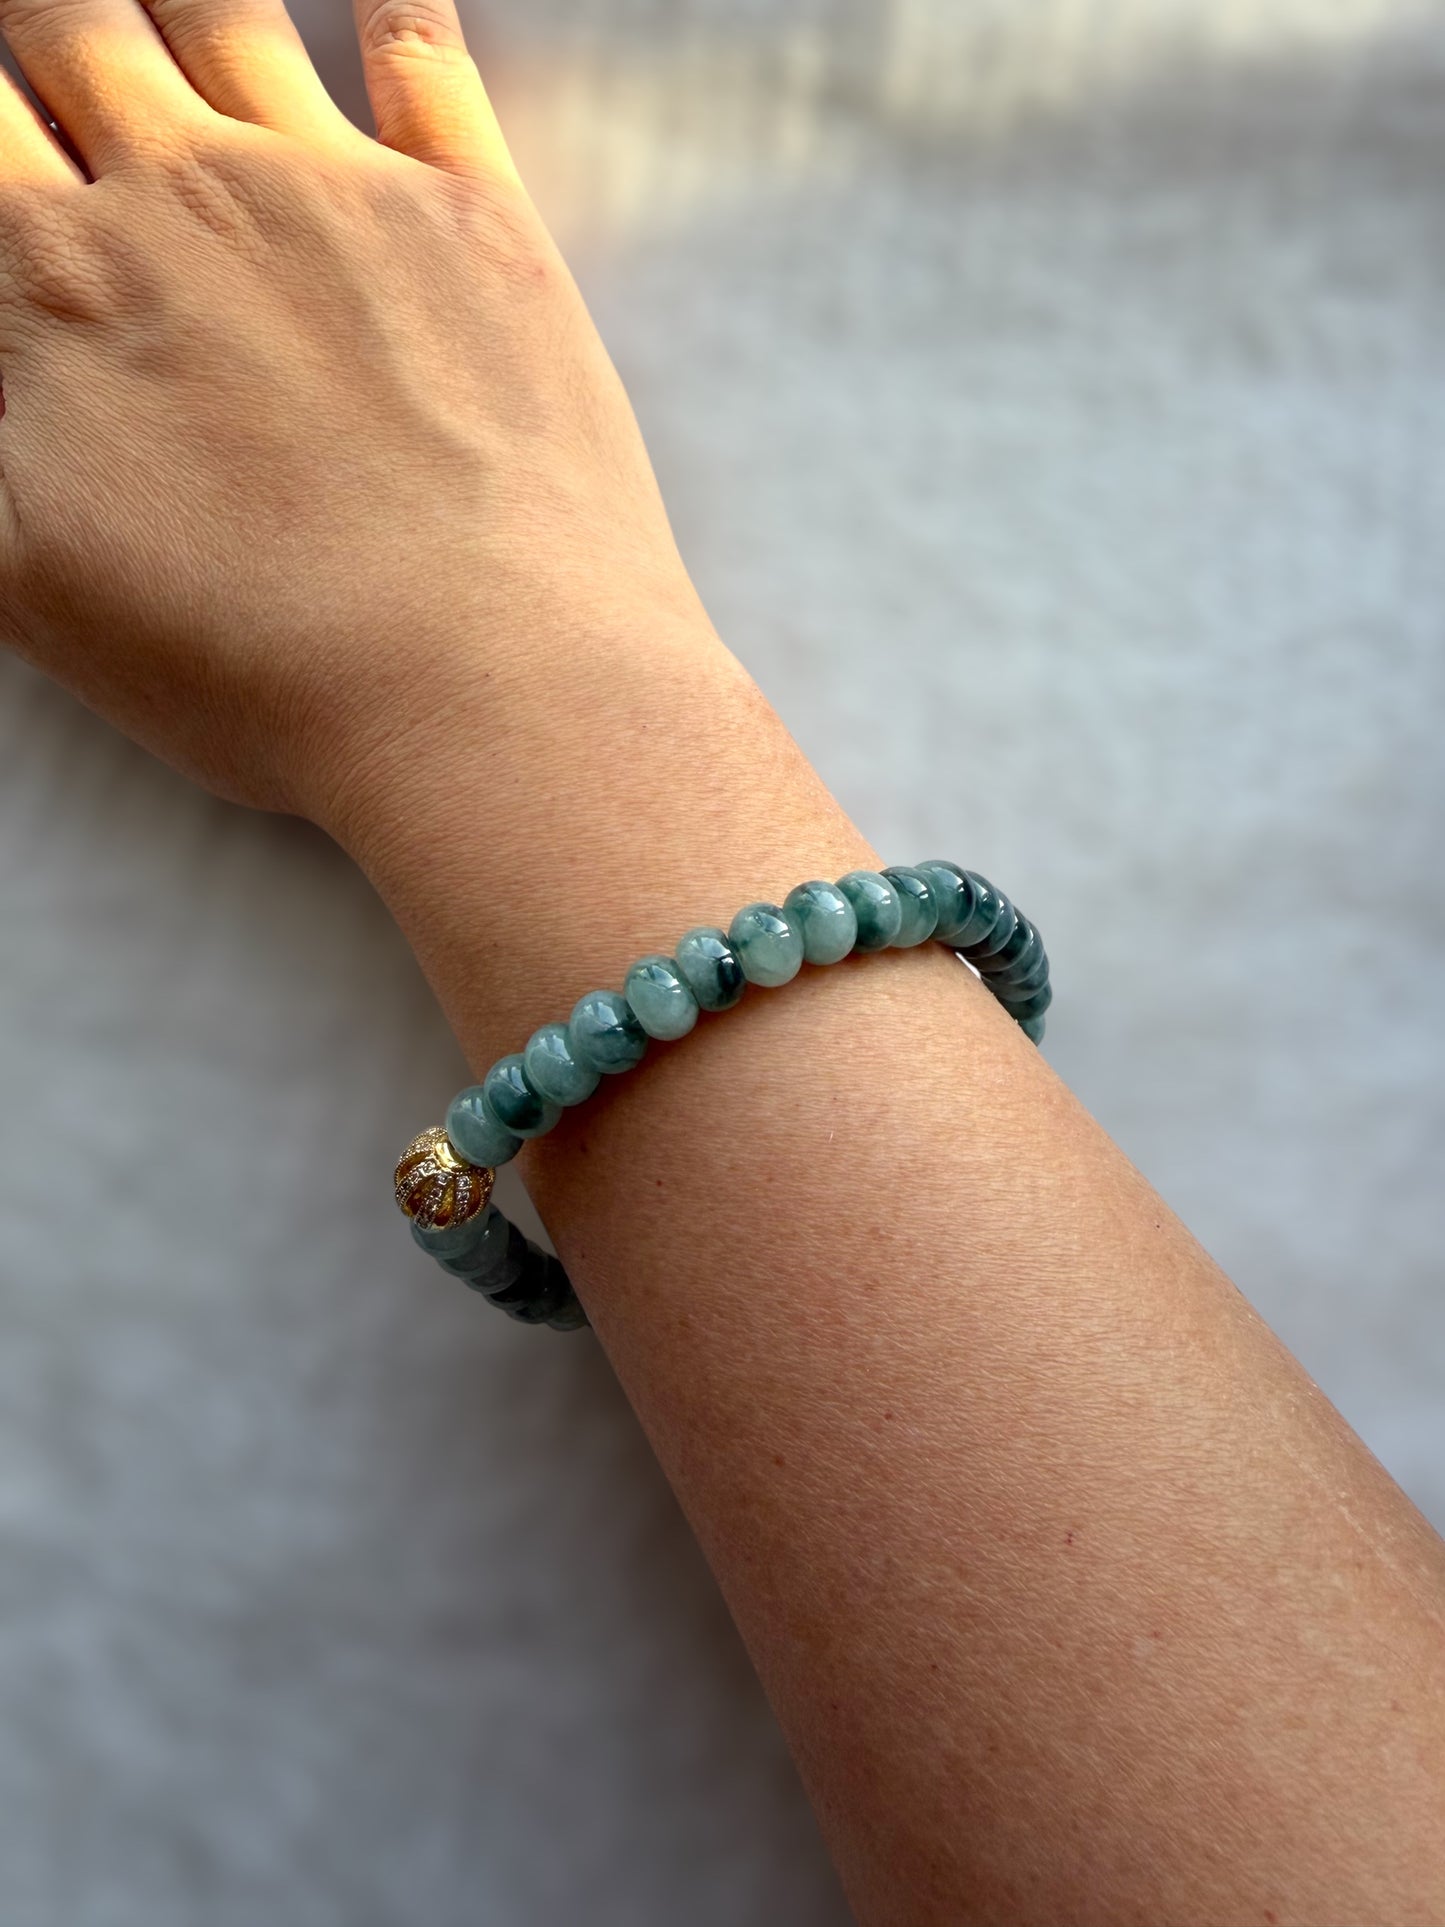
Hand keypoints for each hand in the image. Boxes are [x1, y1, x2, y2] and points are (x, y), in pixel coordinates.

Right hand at [0, 0, 702, 815]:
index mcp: (56, 284)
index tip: (4, 123)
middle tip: (58, 28)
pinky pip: (420, 49)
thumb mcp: (27, 582)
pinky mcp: (475, 214)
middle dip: (48, 19)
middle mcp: (186, 194)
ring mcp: (339, 189)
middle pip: (73, 29)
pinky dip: (391, 5)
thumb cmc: (259, 667)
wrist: (486, 691)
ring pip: (224, 11)